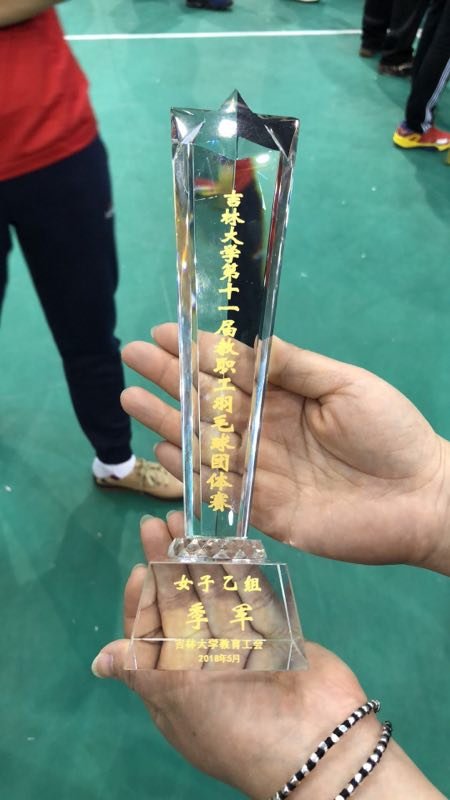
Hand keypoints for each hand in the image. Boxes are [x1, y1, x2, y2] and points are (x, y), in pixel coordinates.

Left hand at [91, 515, 372, 798]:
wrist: (317, 741)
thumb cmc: (237, 721)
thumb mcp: (179, 697)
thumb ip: (143, 666)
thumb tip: (100, 661)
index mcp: (177, 685)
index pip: (149, 636)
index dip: (142, 602)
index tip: (139, 571)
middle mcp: (206, 664)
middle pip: (180, 605)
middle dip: (166, 565)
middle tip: (158, 525)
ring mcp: (244, 647)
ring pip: (214, 594)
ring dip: (199, 558)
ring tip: (186, 522)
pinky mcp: (276, 634)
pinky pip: (252, 597)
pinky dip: (239, 572)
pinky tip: (228, 544)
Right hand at [121, 324, 449, 573]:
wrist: (421, 499)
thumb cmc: (389, 433)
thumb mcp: (344, 385)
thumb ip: (294, 366)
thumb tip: (243, 342)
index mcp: (286, 395)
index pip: (231, 370)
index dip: (197, 351)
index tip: (162, 331)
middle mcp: (265, 429)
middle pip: (209, 404)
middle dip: (170, 379)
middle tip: (131, 356)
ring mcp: (263, 470)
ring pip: (206, 444)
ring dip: (168, 422)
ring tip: (131, 399)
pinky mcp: (265, 510)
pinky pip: (220, 489)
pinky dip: (191, 473)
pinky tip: (163, 452)